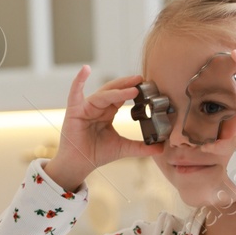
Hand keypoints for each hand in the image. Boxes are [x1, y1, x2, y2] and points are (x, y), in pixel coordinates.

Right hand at [48, 65, 165, 189]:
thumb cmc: (96, 154)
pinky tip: (85, 70)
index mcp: (107, 112)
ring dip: (117, 90)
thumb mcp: (123, 148)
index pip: (121, 97)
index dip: (133, 90)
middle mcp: (97, 107)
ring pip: (102, 94)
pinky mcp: (74, 110)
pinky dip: (79, 80)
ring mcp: (85, 107)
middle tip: (141, 79)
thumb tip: (161, 148)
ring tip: (133, 89)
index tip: (147, 85)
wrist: (79, 165)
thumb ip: (141, 147)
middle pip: (113, 91)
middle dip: (127, 84)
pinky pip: (75, 93)